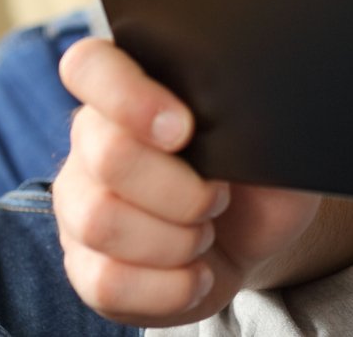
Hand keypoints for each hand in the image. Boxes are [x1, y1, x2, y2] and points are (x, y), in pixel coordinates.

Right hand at [52, 38, 321, 323]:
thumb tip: (260, 101)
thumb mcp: (272, 133)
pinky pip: (109, 282)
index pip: (91, 67)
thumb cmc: (259, 167)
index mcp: (131, 90)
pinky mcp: (85, 268)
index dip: (130, 97)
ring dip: (176, 238)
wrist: (257, 231)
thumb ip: (255, 108)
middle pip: (109, 156)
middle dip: (183, 187)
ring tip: (207, 232)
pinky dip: (169, 286)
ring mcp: (80, 207)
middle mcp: (91, 144)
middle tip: (221, 195)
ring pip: (103, 222)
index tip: (185, 130)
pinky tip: (198, 273)